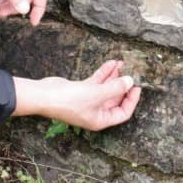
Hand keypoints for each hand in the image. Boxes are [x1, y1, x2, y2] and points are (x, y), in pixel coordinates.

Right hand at [12, 60, 141, 131]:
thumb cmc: (69, 101)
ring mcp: (88, 101)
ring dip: (114, 76)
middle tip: (132, 71)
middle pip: (116, 99)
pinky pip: (97, 82)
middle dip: (123, 85)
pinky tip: (111, 63)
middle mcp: (96, 112)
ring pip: (106, 88)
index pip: (123, 112)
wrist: (44, 95)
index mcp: (101, 119)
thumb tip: (130, 81)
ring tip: (122, 63)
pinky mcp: (81, 90)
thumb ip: (115, 88)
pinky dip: (104, 73)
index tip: (138, 86)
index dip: (132, 100)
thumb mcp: (97, 94)